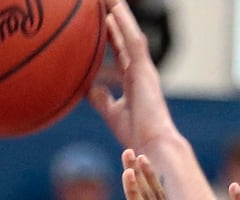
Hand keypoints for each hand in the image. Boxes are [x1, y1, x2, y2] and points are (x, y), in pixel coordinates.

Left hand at [89, 0, 177, 150]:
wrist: (153, 145)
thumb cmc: (136, 135)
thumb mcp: (111, 113)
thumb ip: (101, 99)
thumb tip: (86, 88)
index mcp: (133, 79)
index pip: (119, 50)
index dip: (110, 34)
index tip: (99, 20)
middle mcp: (140, 69)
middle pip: (124, 36)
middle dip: (114, 17)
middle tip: (103, 1)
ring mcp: (144, 68)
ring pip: (130, 32)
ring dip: (119, 13)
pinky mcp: (145, 70)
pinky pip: (133, 41)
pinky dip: (124, 24)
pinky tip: (114, 8)